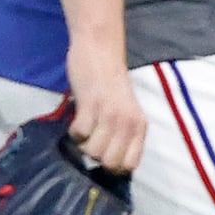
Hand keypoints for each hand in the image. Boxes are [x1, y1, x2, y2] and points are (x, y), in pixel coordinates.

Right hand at [65, 37, 146, 174]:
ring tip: (84, 128)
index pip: (131, 165)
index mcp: (140, 126)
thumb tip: (108, 162)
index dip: (114, 166)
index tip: (103, 155)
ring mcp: (110, 114)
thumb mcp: (126, 111)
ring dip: (83, 144)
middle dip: (96, 157)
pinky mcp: (91, 104)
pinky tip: (77, 118)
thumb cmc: (111, 82)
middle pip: (110, 163)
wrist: (101, 48)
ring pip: (93, 151)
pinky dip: (74, 131)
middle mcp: (129, 122)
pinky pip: (79, 134)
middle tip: (91, 140)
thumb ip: (123, 134)